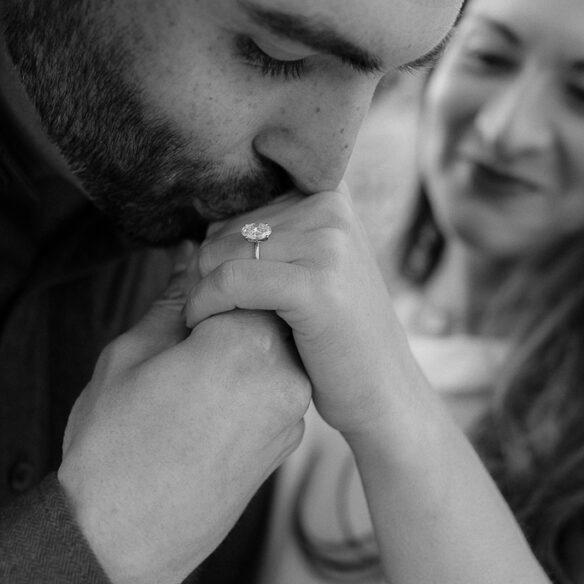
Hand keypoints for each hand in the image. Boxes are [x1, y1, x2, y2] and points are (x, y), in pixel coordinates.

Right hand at [58, 245, 310, 583]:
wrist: (123, 540)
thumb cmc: (116, 446)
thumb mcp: (130, 355)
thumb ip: (172, 304)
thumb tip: (191, 266)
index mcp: (245, 342)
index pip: (248, 277)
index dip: (214, 278)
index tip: (187, 293)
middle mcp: (283, 376)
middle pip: (270, 313)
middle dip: (234, 312)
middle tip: (187, 332)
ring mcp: (290, 415)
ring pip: (275, 354)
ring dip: (243, 350)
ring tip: (192, 376)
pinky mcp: (286, 446)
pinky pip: (275, 392)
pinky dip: (249, 386)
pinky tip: (206, 406)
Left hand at [186, 185, 413, 441]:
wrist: (383, 389)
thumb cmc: (338, 332)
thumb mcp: (318, 263)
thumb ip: (276, 229)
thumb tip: (201, 209)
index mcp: (329, 194)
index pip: (238, 201)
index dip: (214, 241)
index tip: (212, 280)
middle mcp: (331, 208)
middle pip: (224, 226)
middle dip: (204, 270)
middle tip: (207, 308)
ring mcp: (328, 245)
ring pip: (220, 252)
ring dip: (199, 288)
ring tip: (209, 318)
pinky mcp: (315, 285)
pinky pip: (230, 281)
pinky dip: (204, 303)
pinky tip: (201, 324)